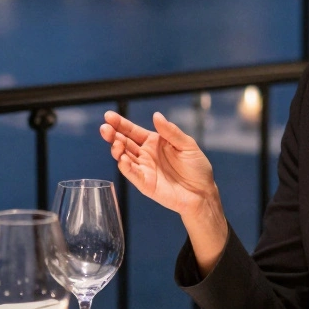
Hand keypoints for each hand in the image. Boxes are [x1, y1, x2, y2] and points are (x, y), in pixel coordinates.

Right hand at [100, 110, 218, 216]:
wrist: (203, 193)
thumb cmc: (197, 168)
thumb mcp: (187, 145)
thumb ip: (170, 131)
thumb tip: (156, 116)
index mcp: (154, 142)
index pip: (133, 130)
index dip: (120, 123)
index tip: (109, 116)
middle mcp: (145, 155)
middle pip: (124, 142)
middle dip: (113, 135)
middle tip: (105, 128)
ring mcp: (144, 169)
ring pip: (124, 157)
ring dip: (117, 150)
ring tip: (116, 143)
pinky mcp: (145, 184)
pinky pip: (132, 174)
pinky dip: (126, 167)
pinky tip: (122, 159)